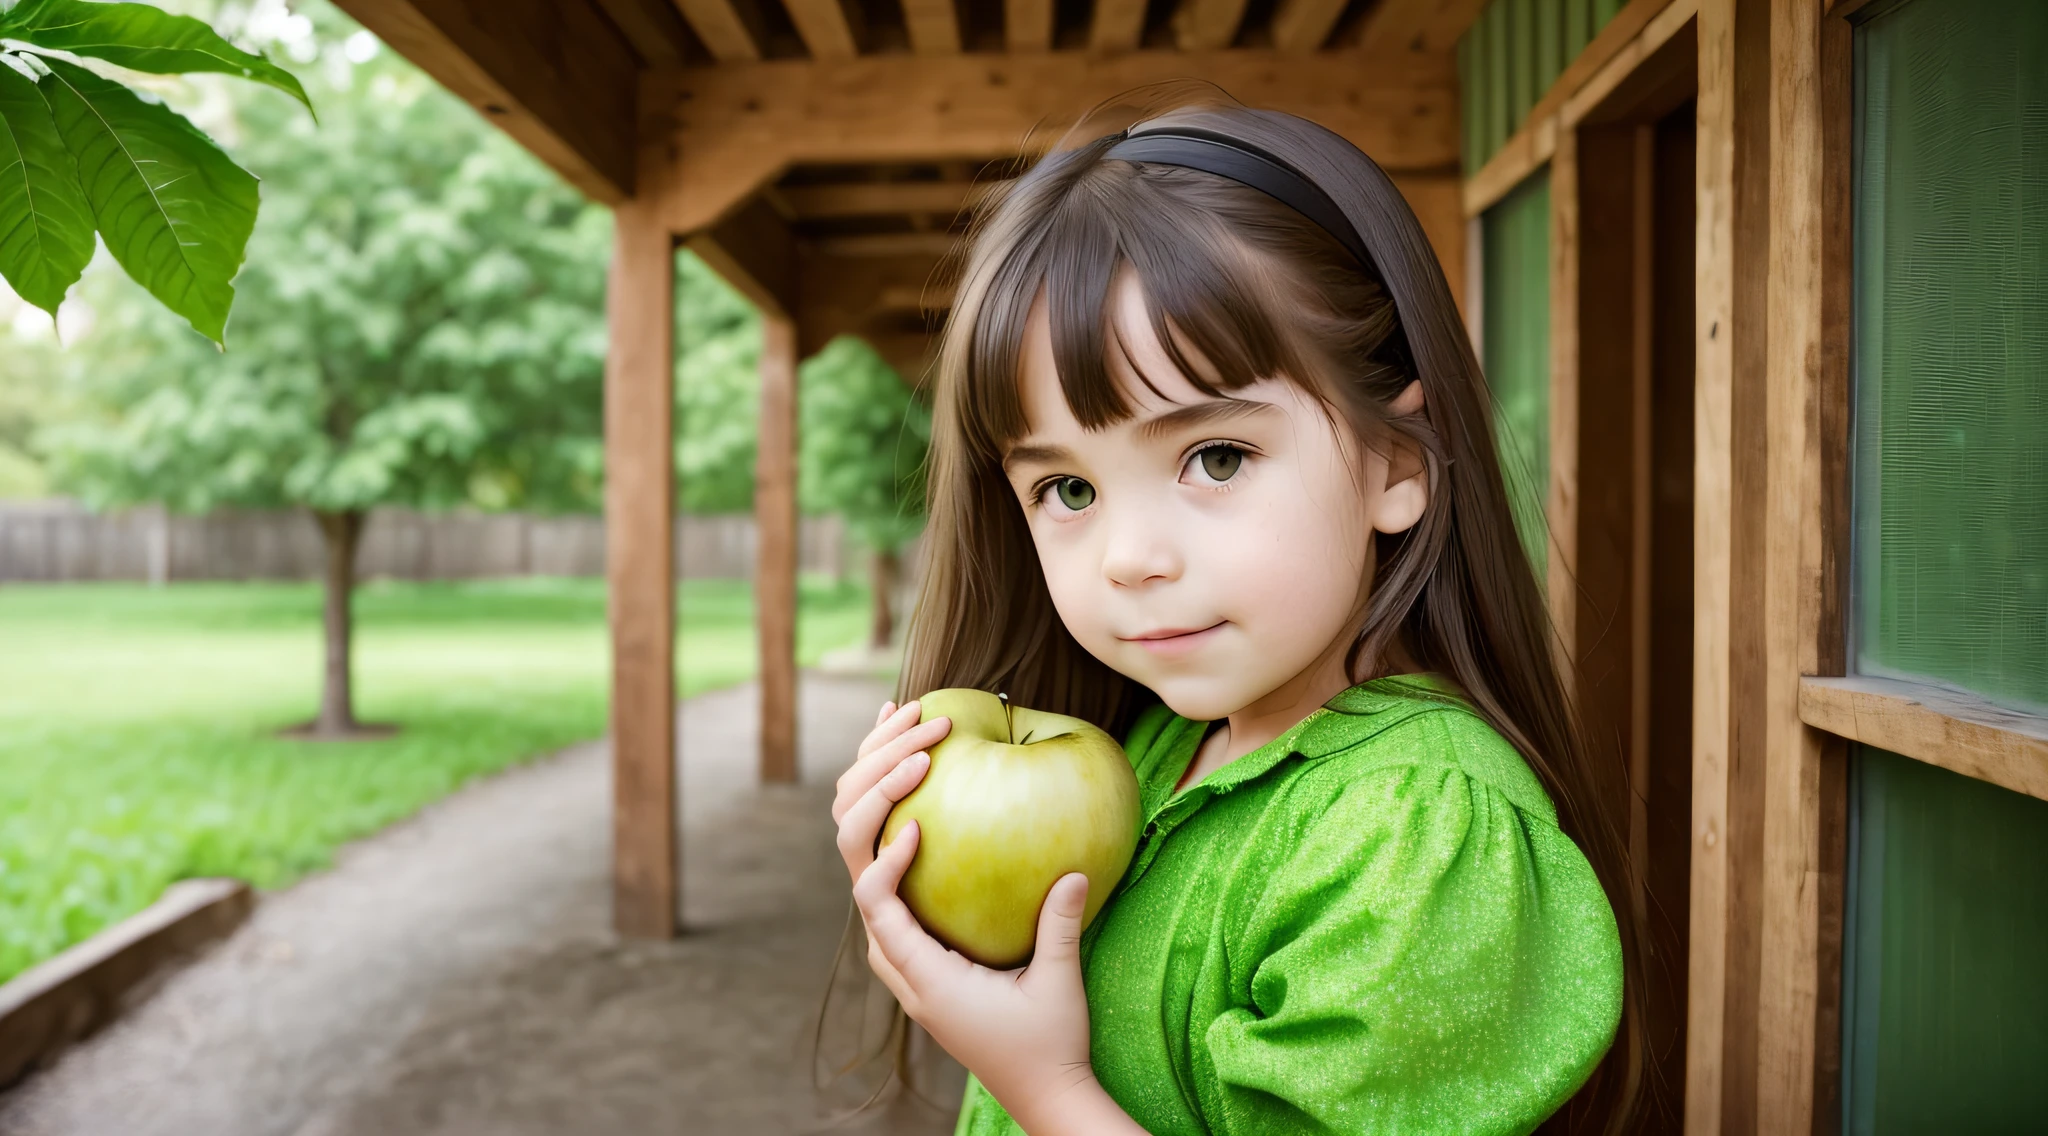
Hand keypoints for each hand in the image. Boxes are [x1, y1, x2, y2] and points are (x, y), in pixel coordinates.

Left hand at [832, 700, 1138, 1133]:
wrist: (1038, 1084)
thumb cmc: (1047, 1041)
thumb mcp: (1056, 986)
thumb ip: (1057, 930)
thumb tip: (1077, 871)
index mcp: (920, 973)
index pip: (875, 903)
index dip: (885, 858)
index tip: (920, 824)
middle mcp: (897, 954)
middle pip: (857, 861)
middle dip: (876, 790)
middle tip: (921, 740)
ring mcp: (903, 941)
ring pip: (865, 850)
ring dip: (879, 782)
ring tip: (904, 717)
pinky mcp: (918, 929)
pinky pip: (890, 859)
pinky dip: (895, 805)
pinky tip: (916, 757)